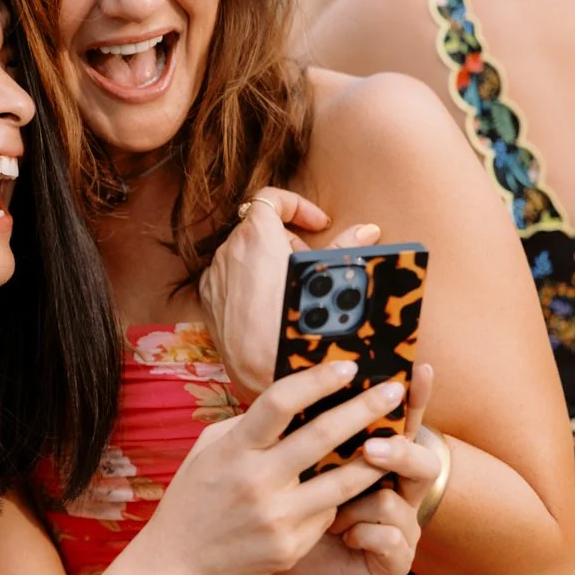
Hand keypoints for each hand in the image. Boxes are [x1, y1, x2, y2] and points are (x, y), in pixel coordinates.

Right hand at [144, 359, 409, 574]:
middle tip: (395, 389)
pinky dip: (339, 498)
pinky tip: (354, 486)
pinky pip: (327, 514)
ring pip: (343, 481)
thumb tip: (290, 401)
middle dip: (364, 408)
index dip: (317, 380)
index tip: (348, 366)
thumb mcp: (209, 451)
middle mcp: (257, 481)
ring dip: (375, 457)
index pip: (279, 403)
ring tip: (400, 438)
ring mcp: (276, 516)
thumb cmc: (194, 498)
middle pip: (322, 436)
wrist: (178, 565)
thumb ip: (247, 427)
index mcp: (234, 450)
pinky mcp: (291, 545)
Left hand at [198, 187, 380, 400]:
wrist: (264, 376)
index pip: (271, 198)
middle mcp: (229, 252)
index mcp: (255, 236)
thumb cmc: (297, 327)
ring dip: (269, 260)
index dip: (298, 205)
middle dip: (288, 239)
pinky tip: (270, 305)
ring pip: (243, 253)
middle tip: (311, 263)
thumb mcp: (326, 282)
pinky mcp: (209, 301)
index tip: (319, 225)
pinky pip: (230, 277)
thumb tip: (366, 229)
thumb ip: (344, 249)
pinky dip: (250, 281)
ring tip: (293, 287)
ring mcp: (215, 277)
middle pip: (259, 228)